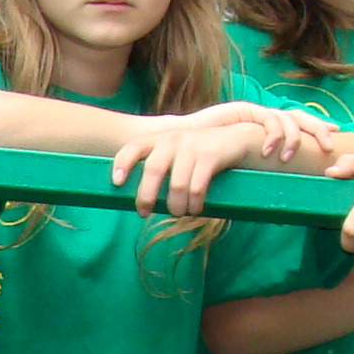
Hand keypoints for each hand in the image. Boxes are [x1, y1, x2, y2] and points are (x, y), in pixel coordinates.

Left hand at [109, 107, 294, 216]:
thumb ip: (159, 166)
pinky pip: (197, 186)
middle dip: (146, 196)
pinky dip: (194, 204)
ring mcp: (192, 145)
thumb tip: (141, 198)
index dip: (122, 163)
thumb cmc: (199, 154)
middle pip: (152, 170)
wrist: (236, 139)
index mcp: (159, 139)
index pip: (133, 147)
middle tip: (144, 213)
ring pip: (177, 184)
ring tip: (179, 213)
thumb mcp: (176, 153)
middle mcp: (172, 139)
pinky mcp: (210, 155)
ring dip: (176, 206)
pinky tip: (196, 210)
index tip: (117, 182)